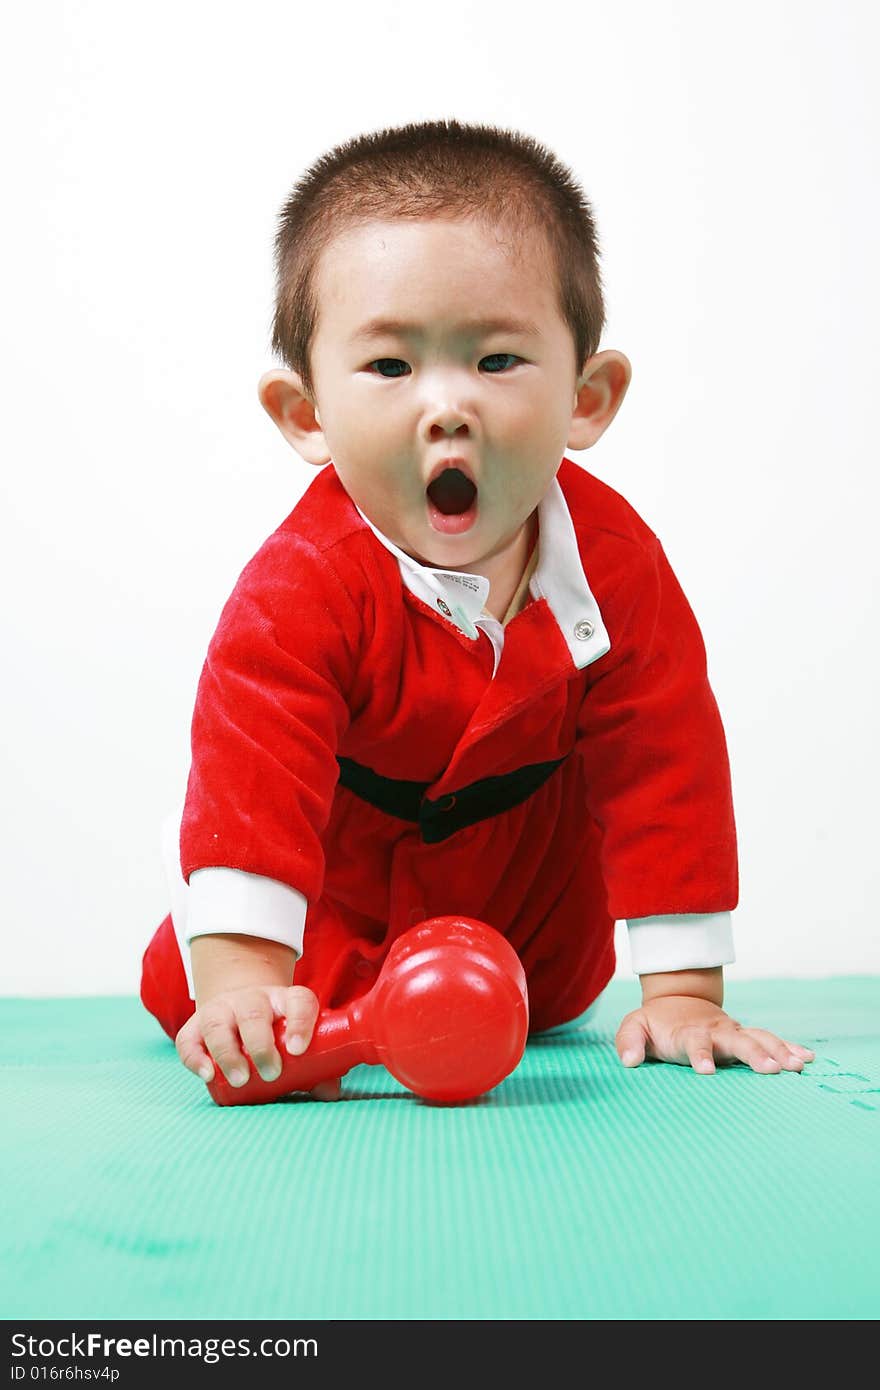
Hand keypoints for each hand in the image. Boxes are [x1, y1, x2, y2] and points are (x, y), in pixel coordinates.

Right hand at [175, 983, 341, 1099]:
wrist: (238, 1001)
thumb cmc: (275, 1029)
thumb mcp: (296, 1037)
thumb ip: (315, 1064)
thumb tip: (329, 1092)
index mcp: (284, 1000)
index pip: (298, 1001)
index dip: (300, 1022)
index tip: (298, 1049)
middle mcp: (252, 999)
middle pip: (254, 1013)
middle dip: (261, 1045)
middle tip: (271, 1074)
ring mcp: (221, 1009)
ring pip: (218, 1023)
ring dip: (228, 1053)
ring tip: (240, 1080)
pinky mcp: (195, 1025)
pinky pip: (189, 1038)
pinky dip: (195, 1057)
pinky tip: (206, 1074)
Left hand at [615, 995, 815, 1074]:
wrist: (679, 1000)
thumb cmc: (656, 1022)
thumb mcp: (635, 1026)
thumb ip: (629, 1041)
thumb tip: (628, 1062)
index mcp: (689, 1033)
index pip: (695, 1044)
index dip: (700, 1056)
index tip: (706, 1071)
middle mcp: (717, 1032)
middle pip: (738, 1042)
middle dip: (755, 1055)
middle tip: (772, 1070)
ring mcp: (734, 1033)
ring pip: (760, 1039)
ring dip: (779, 1051)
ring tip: (798, 1066)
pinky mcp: (746, 1036)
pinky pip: (772, 1041)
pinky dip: (790, 1048)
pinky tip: (808, 1059)